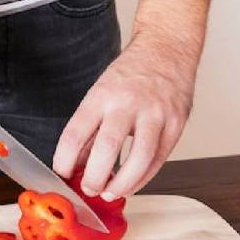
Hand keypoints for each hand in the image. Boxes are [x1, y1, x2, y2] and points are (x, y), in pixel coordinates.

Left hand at [52, 41, 195, 199]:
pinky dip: (143, 178)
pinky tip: (132, 184)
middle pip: (107, 148)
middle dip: (94, 178)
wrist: (168, 47)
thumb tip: (75, 165)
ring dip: (122, 184)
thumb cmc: (131, 73)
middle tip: (89, 189)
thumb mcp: (100, 93)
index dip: (64, 161)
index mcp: (102, 95)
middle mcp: (128, 103)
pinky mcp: (177, 123)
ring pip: (140, 158)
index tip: (62, 174)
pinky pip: (159, 159)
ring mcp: (156, 113)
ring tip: (110, 192)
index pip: (75, 133)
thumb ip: (89, 130)